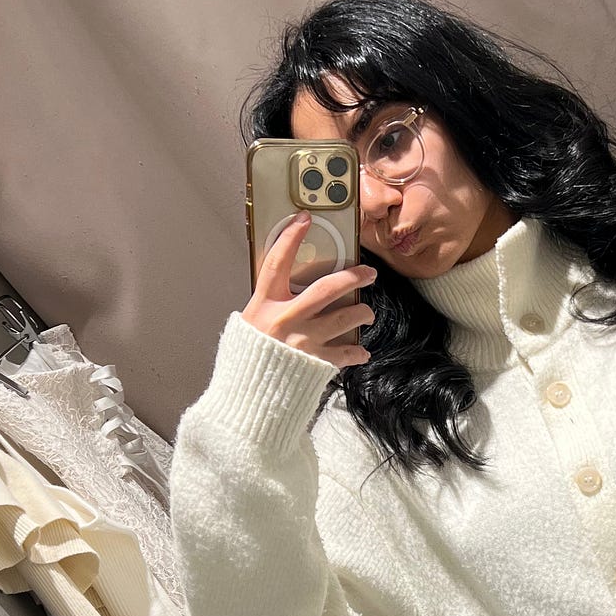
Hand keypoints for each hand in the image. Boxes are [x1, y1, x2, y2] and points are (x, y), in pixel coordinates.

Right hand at [241, 210, 374, 368]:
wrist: (248, 395)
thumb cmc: (249, 359)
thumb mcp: (251, 323)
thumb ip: (271, 305)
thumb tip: (289, 288)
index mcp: (264, 305)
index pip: (277, 262)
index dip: (290, 237)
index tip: (304, 219)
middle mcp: (286, 319)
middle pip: (327, 288)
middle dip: (353, 277)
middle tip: (368, 272)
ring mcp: (304, 341)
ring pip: (346, 317)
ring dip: (362, 313)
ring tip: (367, 313)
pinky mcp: (316, 363)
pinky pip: (346, 353)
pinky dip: (357, 352)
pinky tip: (361, 351)